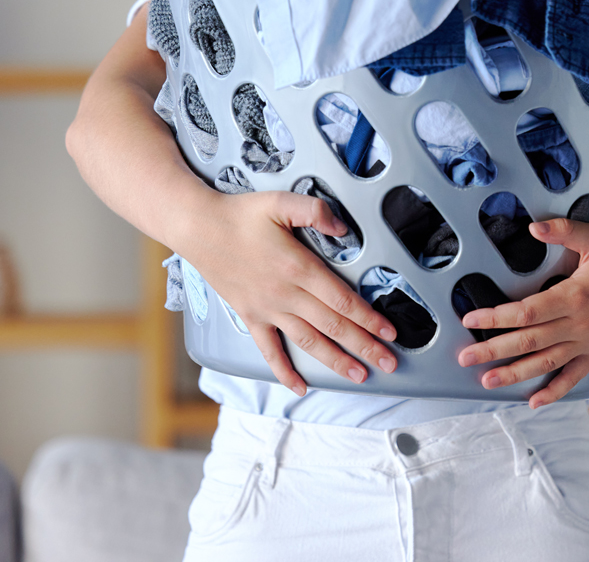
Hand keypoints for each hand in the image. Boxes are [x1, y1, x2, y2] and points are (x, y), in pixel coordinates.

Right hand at [179, 190, 398, 395]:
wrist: (199, 228)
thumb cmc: (241, 214)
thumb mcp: (281, 201)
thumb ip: (316, 212)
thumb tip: (343, 227)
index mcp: (298, 267)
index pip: (342, 300)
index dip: (368, 318)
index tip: (389, 332)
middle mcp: (285, 294)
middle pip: (333, 326)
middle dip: (364, 345)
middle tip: (389, 362)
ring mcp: (267, 309)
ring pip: (308, 342)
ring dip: (336, 361)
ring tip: (360, 375)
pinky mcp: (250, 316)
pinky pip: (269, 350)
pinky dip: (284, 371)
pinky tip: (300, 387)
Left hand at [457, 218, 588, 408]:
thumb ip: (562, 231)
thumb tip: (533, 226)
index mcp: (575, 296)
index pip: (527, 312)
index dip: (497, 317)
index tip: (470, 320)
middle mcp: (580, 325)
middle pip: (530, 342)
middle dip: (494, 350)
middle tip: (465, 358)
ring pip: (546, 363)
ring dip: (515, 374)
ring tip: (487, 381)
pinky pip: (574, 375)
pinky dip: (554, 391)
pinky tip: (534, 402)